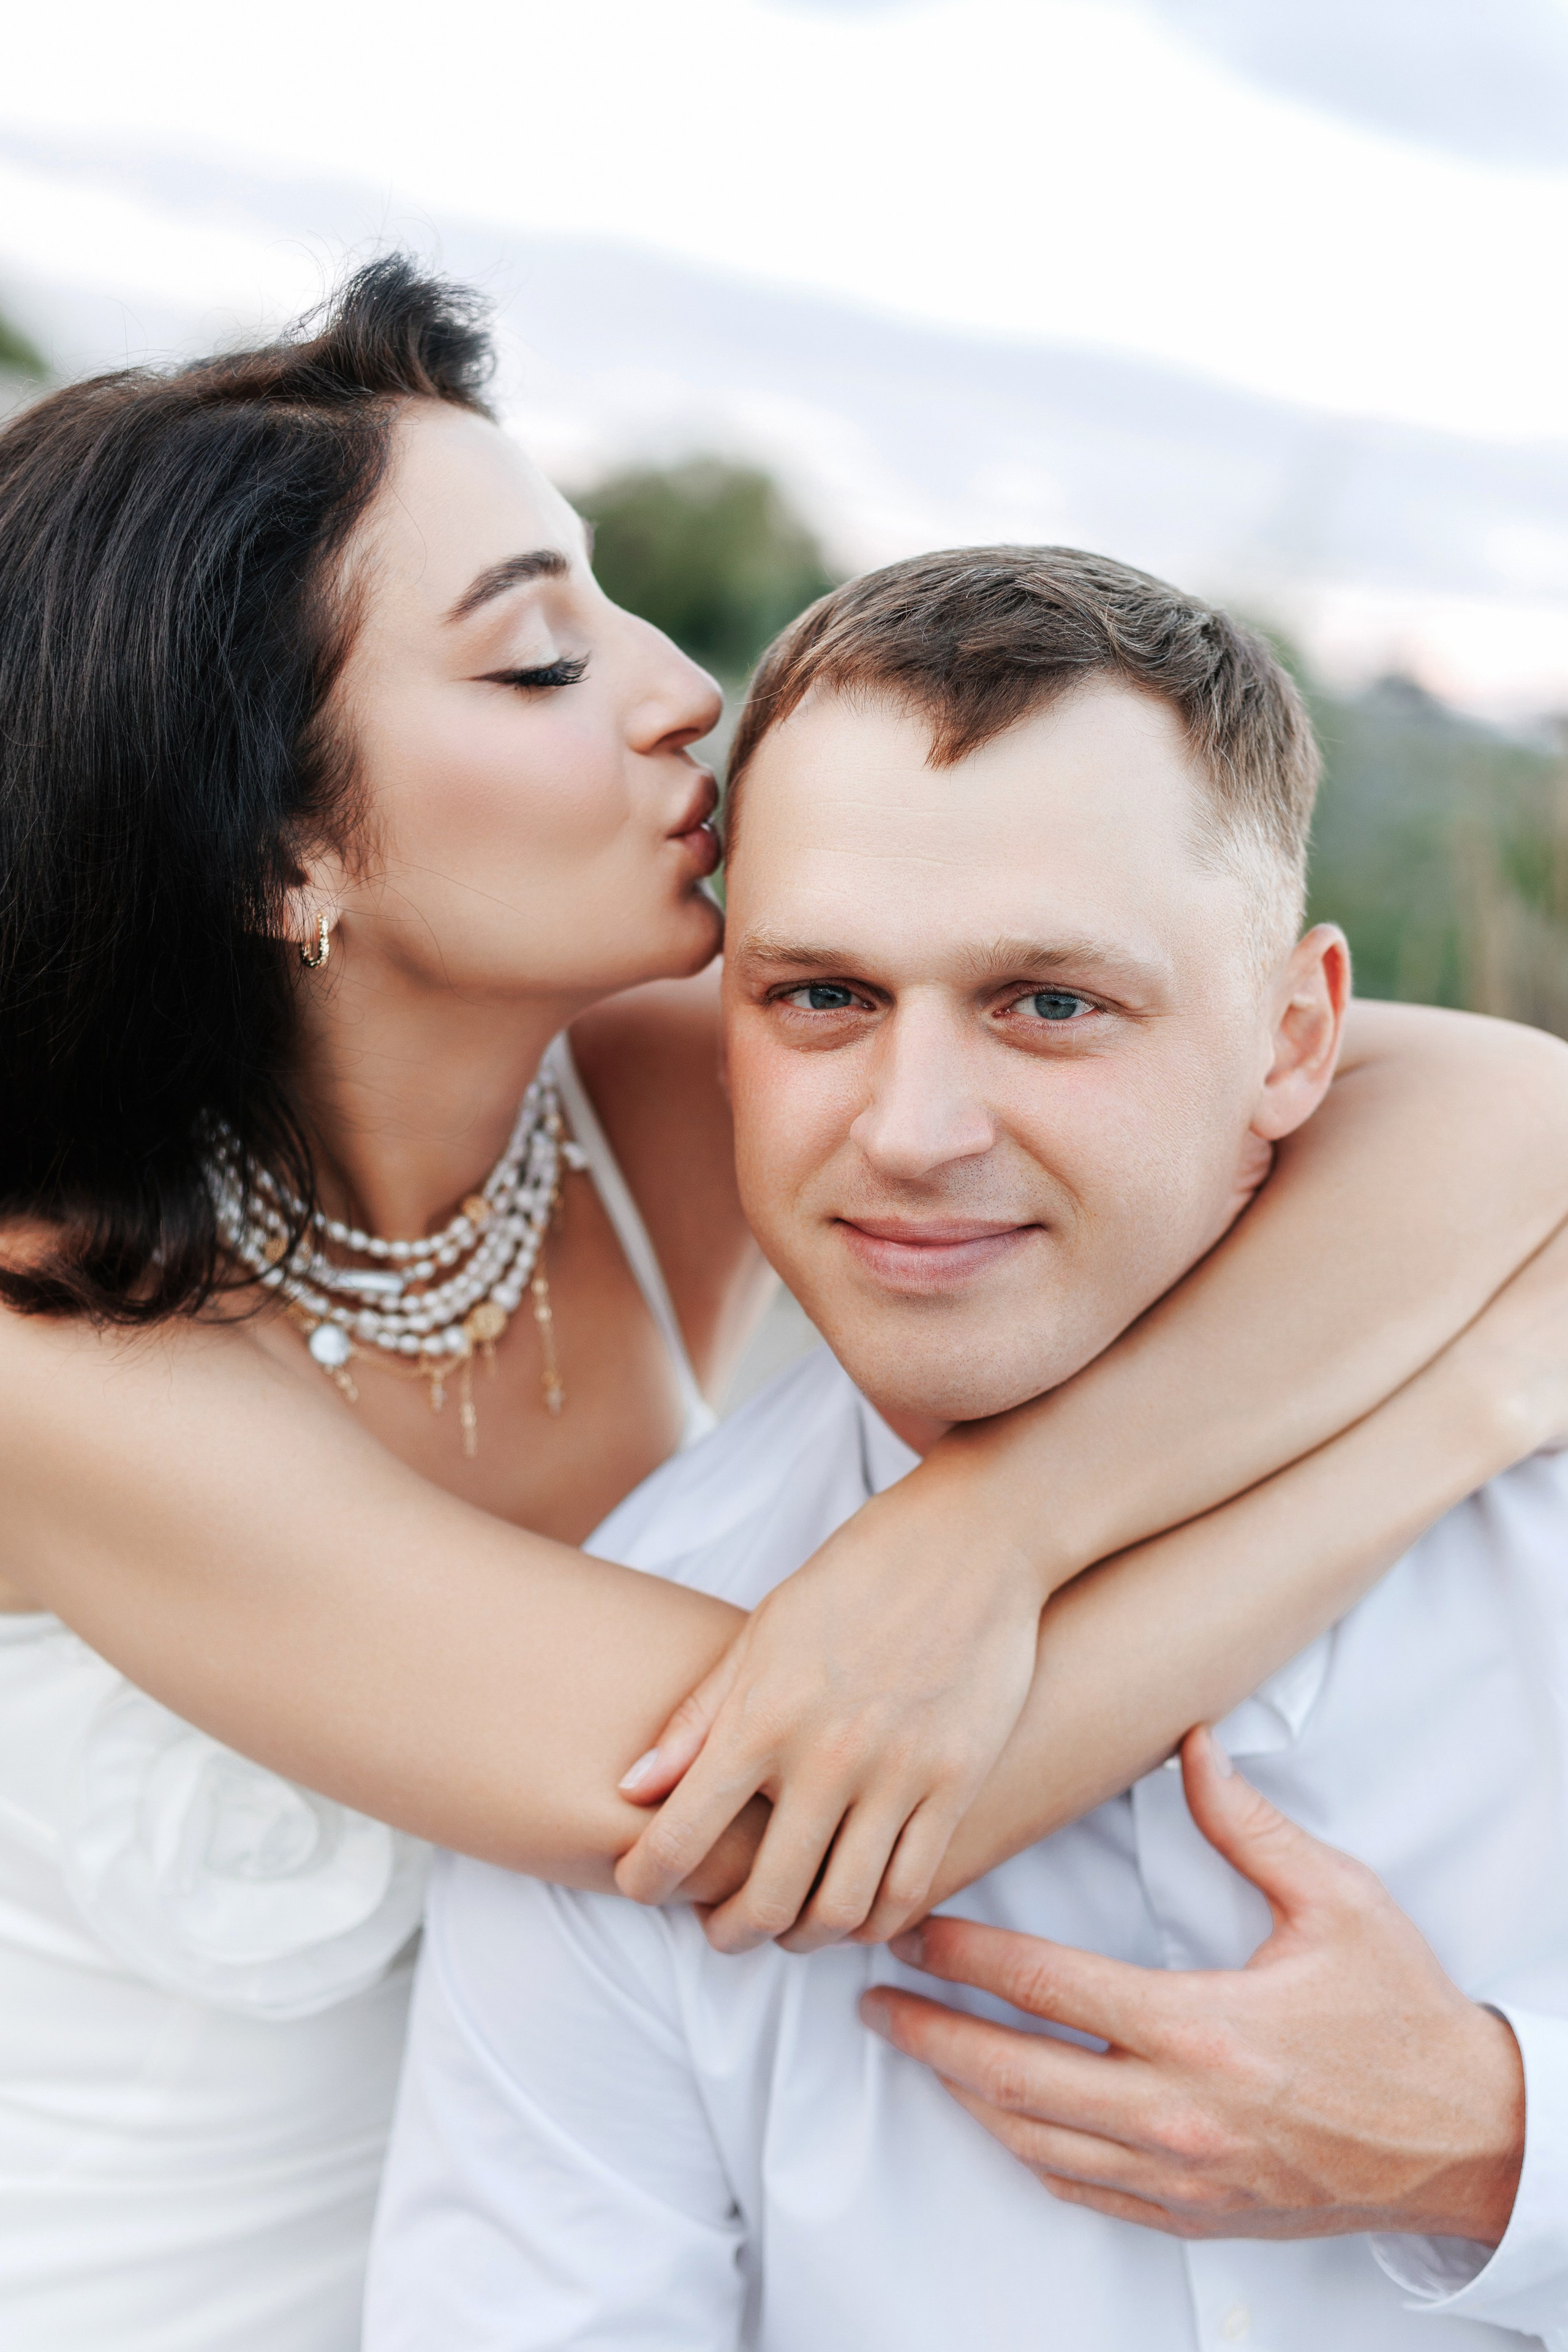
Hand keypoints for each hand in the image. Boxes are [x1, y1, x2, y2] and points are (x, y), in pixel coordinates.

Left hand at [614, 1455, 1047, 1952]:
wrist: (973, 1540)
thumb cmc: (855, 1577)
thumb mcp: (763, 1632)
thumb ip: (698, 1716)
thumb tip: (632, 1787)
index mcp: (763, 1714)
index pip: (682, 1833)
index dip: (647, 1879)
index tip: (640, 1887)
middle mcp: (827, 1755)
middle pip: (767, 1898)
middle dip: (730, 1931)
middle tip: (719, 1929)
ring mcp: (899, 1774)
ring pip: (840, 1909)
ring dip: (802, 1939)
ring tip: (786, 1928)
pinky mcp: (956, 1782)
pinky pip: (911, 1889)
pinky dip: (874, 1922)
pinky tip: (853, 1912)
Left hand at [862, 1727, 1524, 2243]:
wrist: (1467, 2139)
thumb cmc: (1402, 2018)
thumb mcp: (1338, 1901)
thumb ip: (1249, 1825)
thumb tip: (1194, 1743)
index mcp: (1200, 2029)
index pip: (1047, 1987)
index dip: (966, 1955)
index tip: (913, 1930)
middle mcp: (1177, 2111)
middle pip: (1012, 2075)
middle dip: (929, 2034)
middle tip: (873, 2001)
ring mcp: (1181, 2174)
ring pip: (1034, 2141)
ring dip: (963, 2094)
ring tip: (917, 2048)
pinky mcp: (1194, 2213)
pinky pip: (1082, 2190)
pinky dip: (1026, 2151)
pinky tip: (998, 2117)